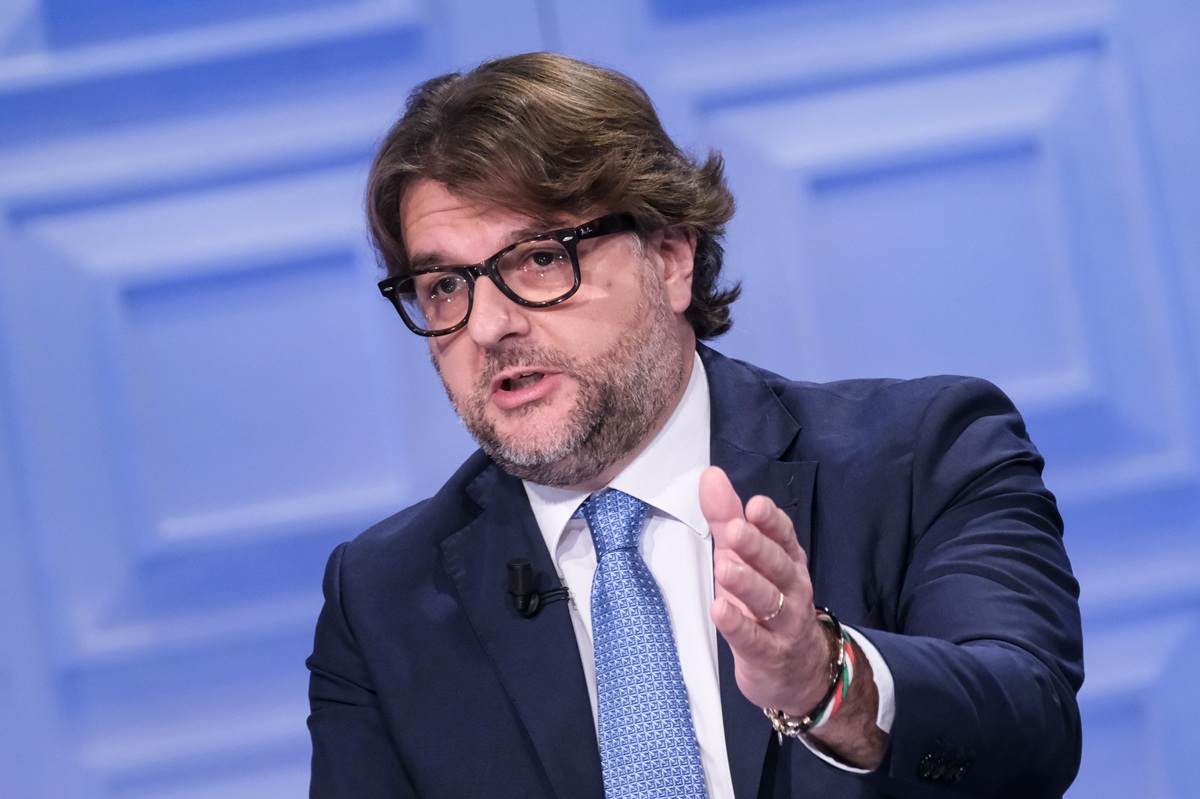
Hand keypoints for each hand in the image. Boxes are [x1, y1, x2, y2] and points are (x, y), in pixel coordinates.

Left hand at [699, 465, 832, 715]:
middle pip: (777, 565)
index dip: (771, 521)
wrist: (798, 672)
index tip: (755, 505)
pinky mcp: (768, 654)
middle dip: (757, 547)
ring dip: (747, 583)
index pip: (784, 536)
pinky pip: (753, 638)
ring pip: (769, 600)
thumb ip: (727, 518)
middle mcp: (792, 589)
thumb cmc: (767, 605)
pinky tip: (720, 610)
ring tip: (725, 567)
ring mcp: (783, 623)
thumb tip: (710, 476)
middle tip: (736, 530)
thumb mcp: (746, 559)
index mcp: (788, 561)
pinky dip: (737, 624)